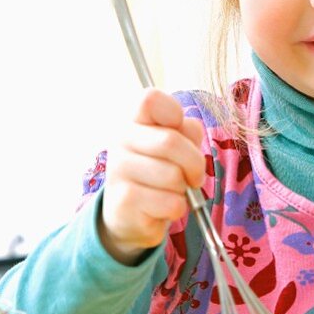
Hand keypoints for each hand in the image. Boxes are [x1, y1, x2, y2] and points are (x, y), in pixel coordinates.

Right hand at [99, 89, 204, 263]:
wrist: (131, 213)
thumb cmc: (159, 171)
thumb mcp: (177, 145)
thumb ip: (187, 131)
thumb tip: (189, 132)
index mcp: (134, 119)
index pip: (150, 99)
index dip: (174, 114)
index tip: (178, 131)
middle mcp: (120, 139)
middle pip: (171, 142)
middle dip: (194, 164)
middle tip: (193, 176)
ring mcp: (118, 170)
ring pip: (173, 176)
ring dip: (183, 189)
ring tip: (171, 191)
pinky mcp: (124, 200)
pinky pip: (171, 203)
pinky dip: (176, 208)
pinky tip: (161, 208)